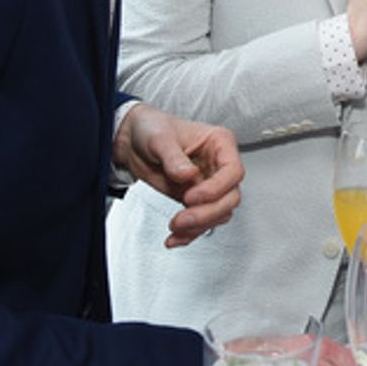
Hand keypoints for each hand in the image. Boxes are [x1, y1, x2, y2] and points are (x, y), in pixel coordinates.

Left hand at [113, 103, 243, 247]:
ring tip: (174, 227)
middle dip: (207, 213)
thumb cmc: (152, 128)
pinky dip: (190, 234)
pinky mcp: (196, 199)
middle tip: (182, 219)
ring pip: (220, 213)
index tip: (190, 196)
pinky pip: (203, 221)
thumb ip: (174, 158)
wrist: (133, 141)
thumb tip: (189, 175)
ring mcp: (209, 183)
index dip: (216, 188)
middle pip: (230, 197)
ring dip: (199, 225)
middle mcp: (219, 165)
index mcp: (220, 143)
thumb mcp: (160, 138)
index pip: (233, 171)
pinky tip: (175, 238)